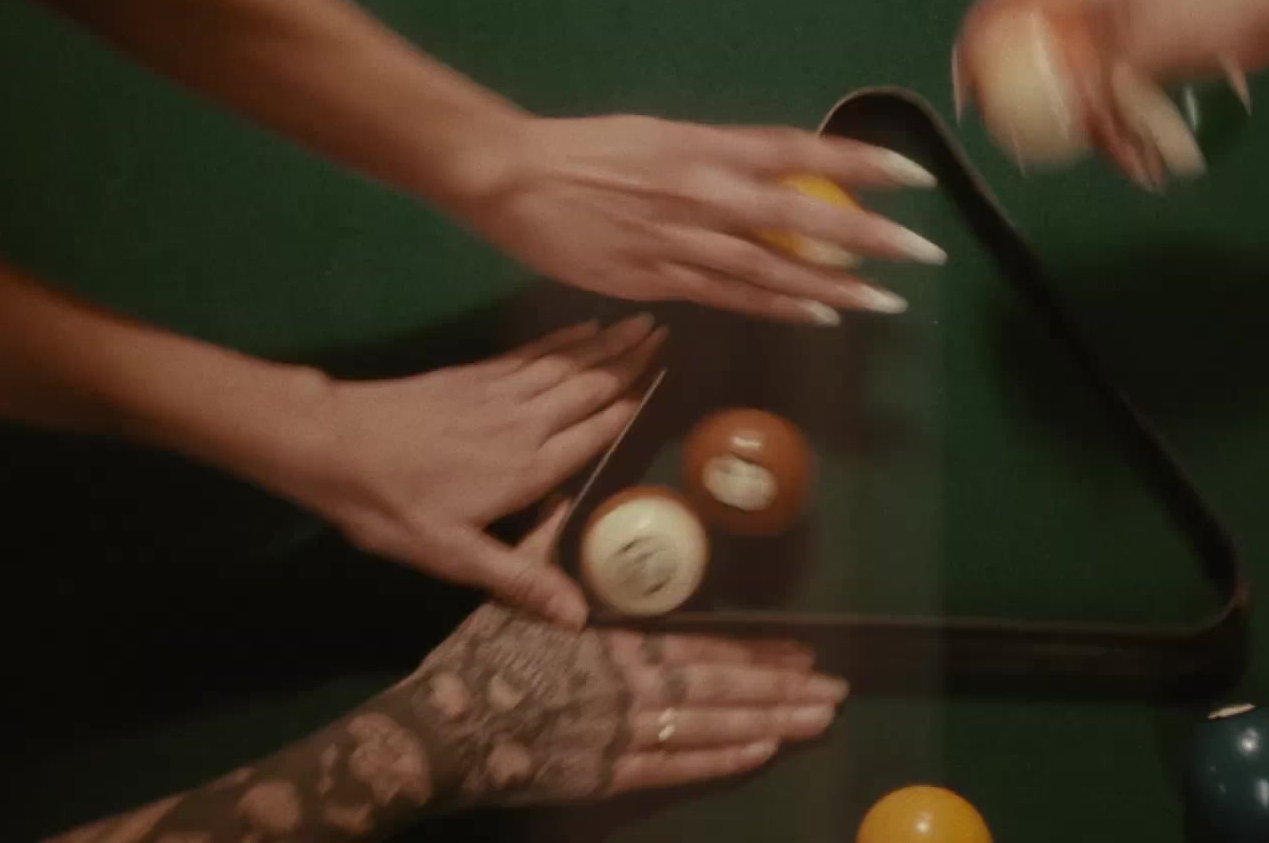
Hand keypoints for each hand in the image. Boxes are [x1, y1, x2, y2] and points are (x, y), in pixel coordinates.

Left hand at [259, 315, 667, 626]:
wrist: (332, 442)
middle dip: (630, 361)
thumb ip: (518, 579)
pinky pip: (532, 353)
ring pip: (565, 364)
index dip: (632, 407)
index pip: (594, 433)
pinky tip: (580, 329)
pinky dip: (562, 339)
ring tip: (640, 322)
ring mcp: (498, 392)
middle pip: (588, 387)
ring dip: (605, 342)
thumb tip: (580, 616)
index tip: (668, 381)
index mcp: (527, 467)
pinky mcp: (474, 375)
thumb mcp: (452, 555)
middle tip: (667, 334)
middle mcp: (524, 423)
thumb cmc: (390, 505)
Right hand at [405, 509, 844, 808]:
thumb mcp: (506, 595)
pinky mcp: (601, 778)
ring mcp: (617, 737)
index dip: (754, 652)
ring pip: (708, 730)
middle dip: (781, 691)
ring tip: (818, 721)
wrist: (432, 735)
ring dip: (768, 724)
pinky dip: (718, 761)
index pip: (699, 647)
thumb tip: (559, 491)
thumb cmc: (470, 663)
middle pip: (718, 690)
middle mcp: (624, 688)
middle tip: (836, 692)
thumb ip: (544, 547)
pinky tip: (759, 752)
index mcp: (608, 641)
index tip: (802, 651)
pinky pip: (672, 769)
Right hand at [451, 114, 948, 325]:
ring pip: (773, 268)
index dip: (860, 164)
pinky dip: (778, 308)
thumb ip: (721, 156)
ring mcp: (682, 240)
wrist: (513, 177)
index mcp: (706, 146)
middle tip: (923, 252)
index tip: (914, 177)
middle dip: (867, 235)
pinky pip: (731, 296)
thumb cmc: (590, 150)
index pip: (799, 151)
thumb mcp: (663, 135)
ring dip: (834, 287)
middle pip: (801, 216)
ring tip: (886, 300)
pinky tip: (820, 317)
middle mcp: (703, 191)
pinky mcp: (658, 279)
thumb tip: (776, 174)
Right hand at [953, 0, 1268, 185]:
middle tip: (1041, 149)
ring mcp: (1129, 31)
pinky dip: (1135, 126)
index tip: (969, 91)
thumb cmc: (1219, 5)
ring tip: (1131, 163)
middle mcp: (1099, 6)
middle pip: (1044, 53)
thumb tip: (1048, 109)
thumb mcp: (1149, 46)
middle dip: (1042, 107)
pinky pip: (1127, 94)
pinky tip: (1153, 161)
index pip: (1008, 2)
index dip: (977, 40)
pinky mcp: (1157, 54)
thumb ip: (1094, 76)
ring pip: (1091, 84)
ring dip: (1102, 128)